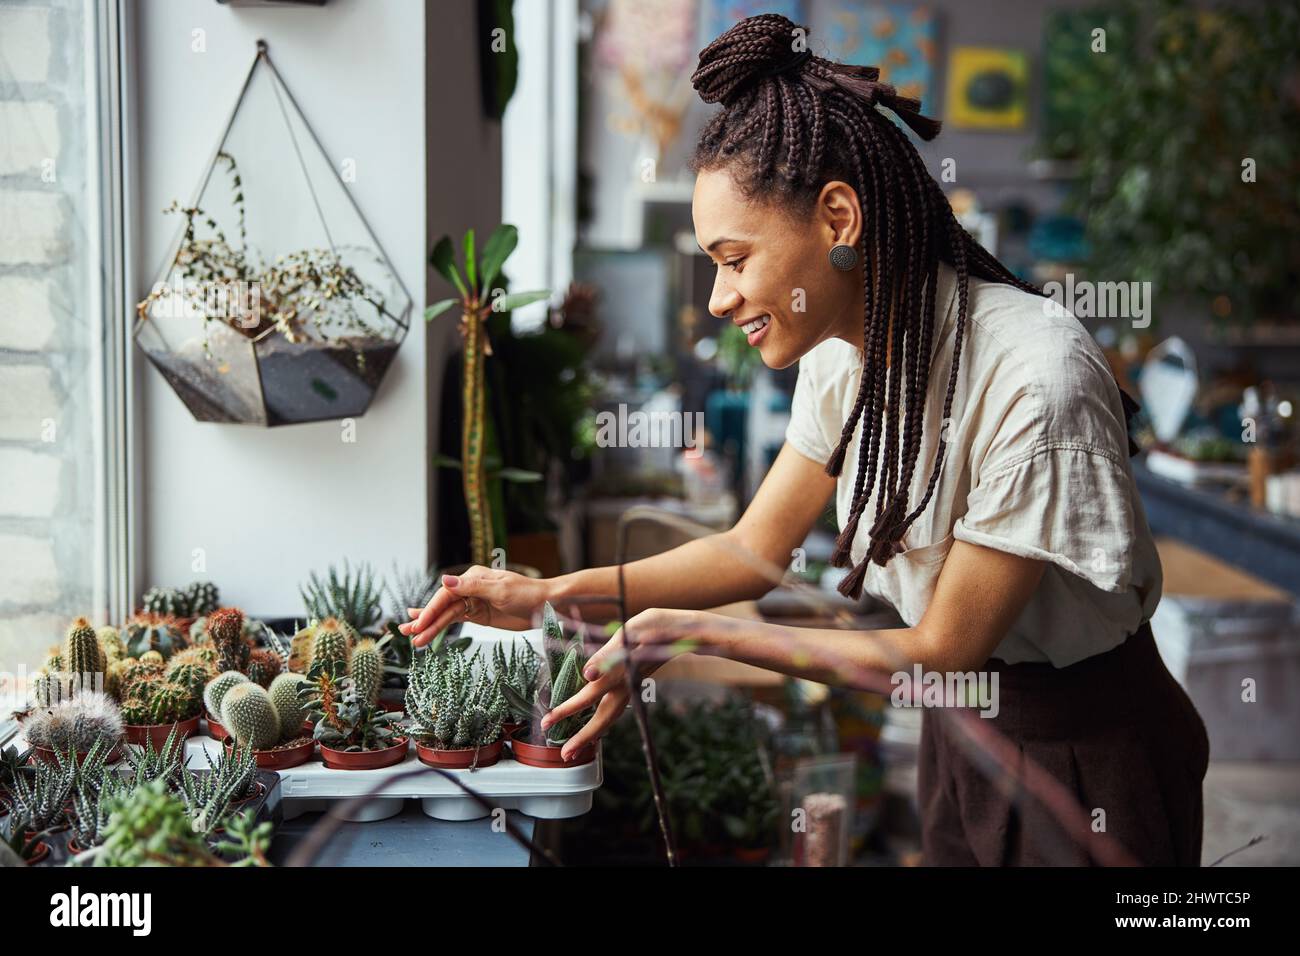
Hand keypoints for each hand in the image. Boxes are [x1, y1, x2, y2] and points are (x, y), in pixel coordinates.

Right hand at [398, 566, 551, 646]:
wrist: (546, 604)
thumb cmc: (527, 593)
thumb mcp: (500, 590)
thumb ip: (471, 587)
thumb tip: (444, 580)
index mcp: (472, 578)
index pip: (445, 595)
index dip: (431, 610)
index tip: (419, 623)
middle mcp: (469, 588)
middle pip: (442, 605)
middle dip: (425, 620)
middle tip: (407, 632)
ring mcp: (473, 601)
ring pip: (446, 615)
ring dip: (430, 625)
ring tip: (412, 637)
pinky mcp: (478, 614)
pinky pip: (455, 620)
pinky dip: (441, 626)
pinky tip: (428, 630)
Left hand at [540, 607, 711, 760]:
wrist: (681, 630)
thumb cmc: (653, 626)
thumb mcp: (629, 634)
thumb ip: (606, 655)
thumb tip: (587, 673)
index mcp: (619, 674)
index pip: (587, 696)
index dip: (566, 709)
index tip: (547, 721)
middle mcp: (625, 687)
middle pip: (601, 720)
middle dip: (581, 738)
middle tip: (564, 756)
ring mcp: (631, 688)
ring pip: (609, 718)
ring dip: (591, 735)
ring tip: (575, 749)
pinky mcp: (634, 685)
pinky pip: (616, 710)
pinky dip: (603, 722)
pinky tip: (596, 727)